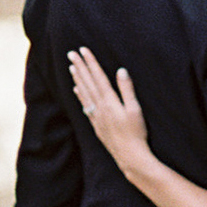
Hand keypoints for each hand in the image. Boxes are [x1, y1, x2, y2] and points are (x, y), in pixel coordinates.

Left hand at [69, 46, 152, 177]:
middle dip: (80, 66)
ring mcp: (96, 116)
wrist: (129, 156)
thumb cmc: (136, 133)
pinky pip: (85, 105)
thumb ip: (127, 89)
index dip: (90, 62)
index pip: (98, 77)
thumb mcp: (135, 109)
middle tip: (71, 53)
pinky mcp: (96, 125)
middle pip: (88, 83)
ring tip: (71, 67)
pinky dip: (79, 95)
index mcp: (109, 101)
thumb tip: (121, 70)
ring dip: (77, 79)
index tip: (83, 50)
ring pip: (84, 93)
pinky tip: (76, 89)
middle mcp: (99, 107)